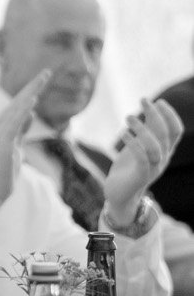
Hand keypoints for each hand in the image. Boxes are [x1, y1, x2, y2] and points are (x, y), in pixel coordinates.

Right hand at [0, 70, 51, 232]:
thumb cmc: (2, 174)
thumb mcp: (16, 148)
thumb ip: (21, 131)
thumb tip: (30, 113)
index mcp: (0, 128)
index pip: (19, 106)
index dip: (31, 92)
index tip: (43, 80)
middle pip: (18, 101)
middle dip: (33, 86)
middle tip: (47, 72)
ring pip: (17, 107)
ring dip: (30, 92)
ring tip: (43, 79)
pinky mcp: (1, 141)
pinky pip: (14, 122)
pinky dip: (23, 110)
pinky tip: (33, 100)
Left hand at [104, 96, 182, 227]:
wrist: (120, 195)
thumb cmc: (129, 166)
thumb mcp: (140, 145)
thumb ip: (147, 129)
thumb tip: (150, 107)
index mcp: (164, 151)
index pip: (176, 131)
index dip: (170, 115)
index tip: (158, 101)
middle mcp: (162, 159)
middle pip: (165, 135)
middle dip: (156, 115)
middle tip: (143, 100)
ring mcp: (152, 169)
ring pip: (155, 148)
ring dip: (142, 129)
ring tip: (128, 117)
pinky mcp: (140, 177)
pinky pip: (142, 160)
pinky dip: (134, 144)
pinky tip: (123, 133)